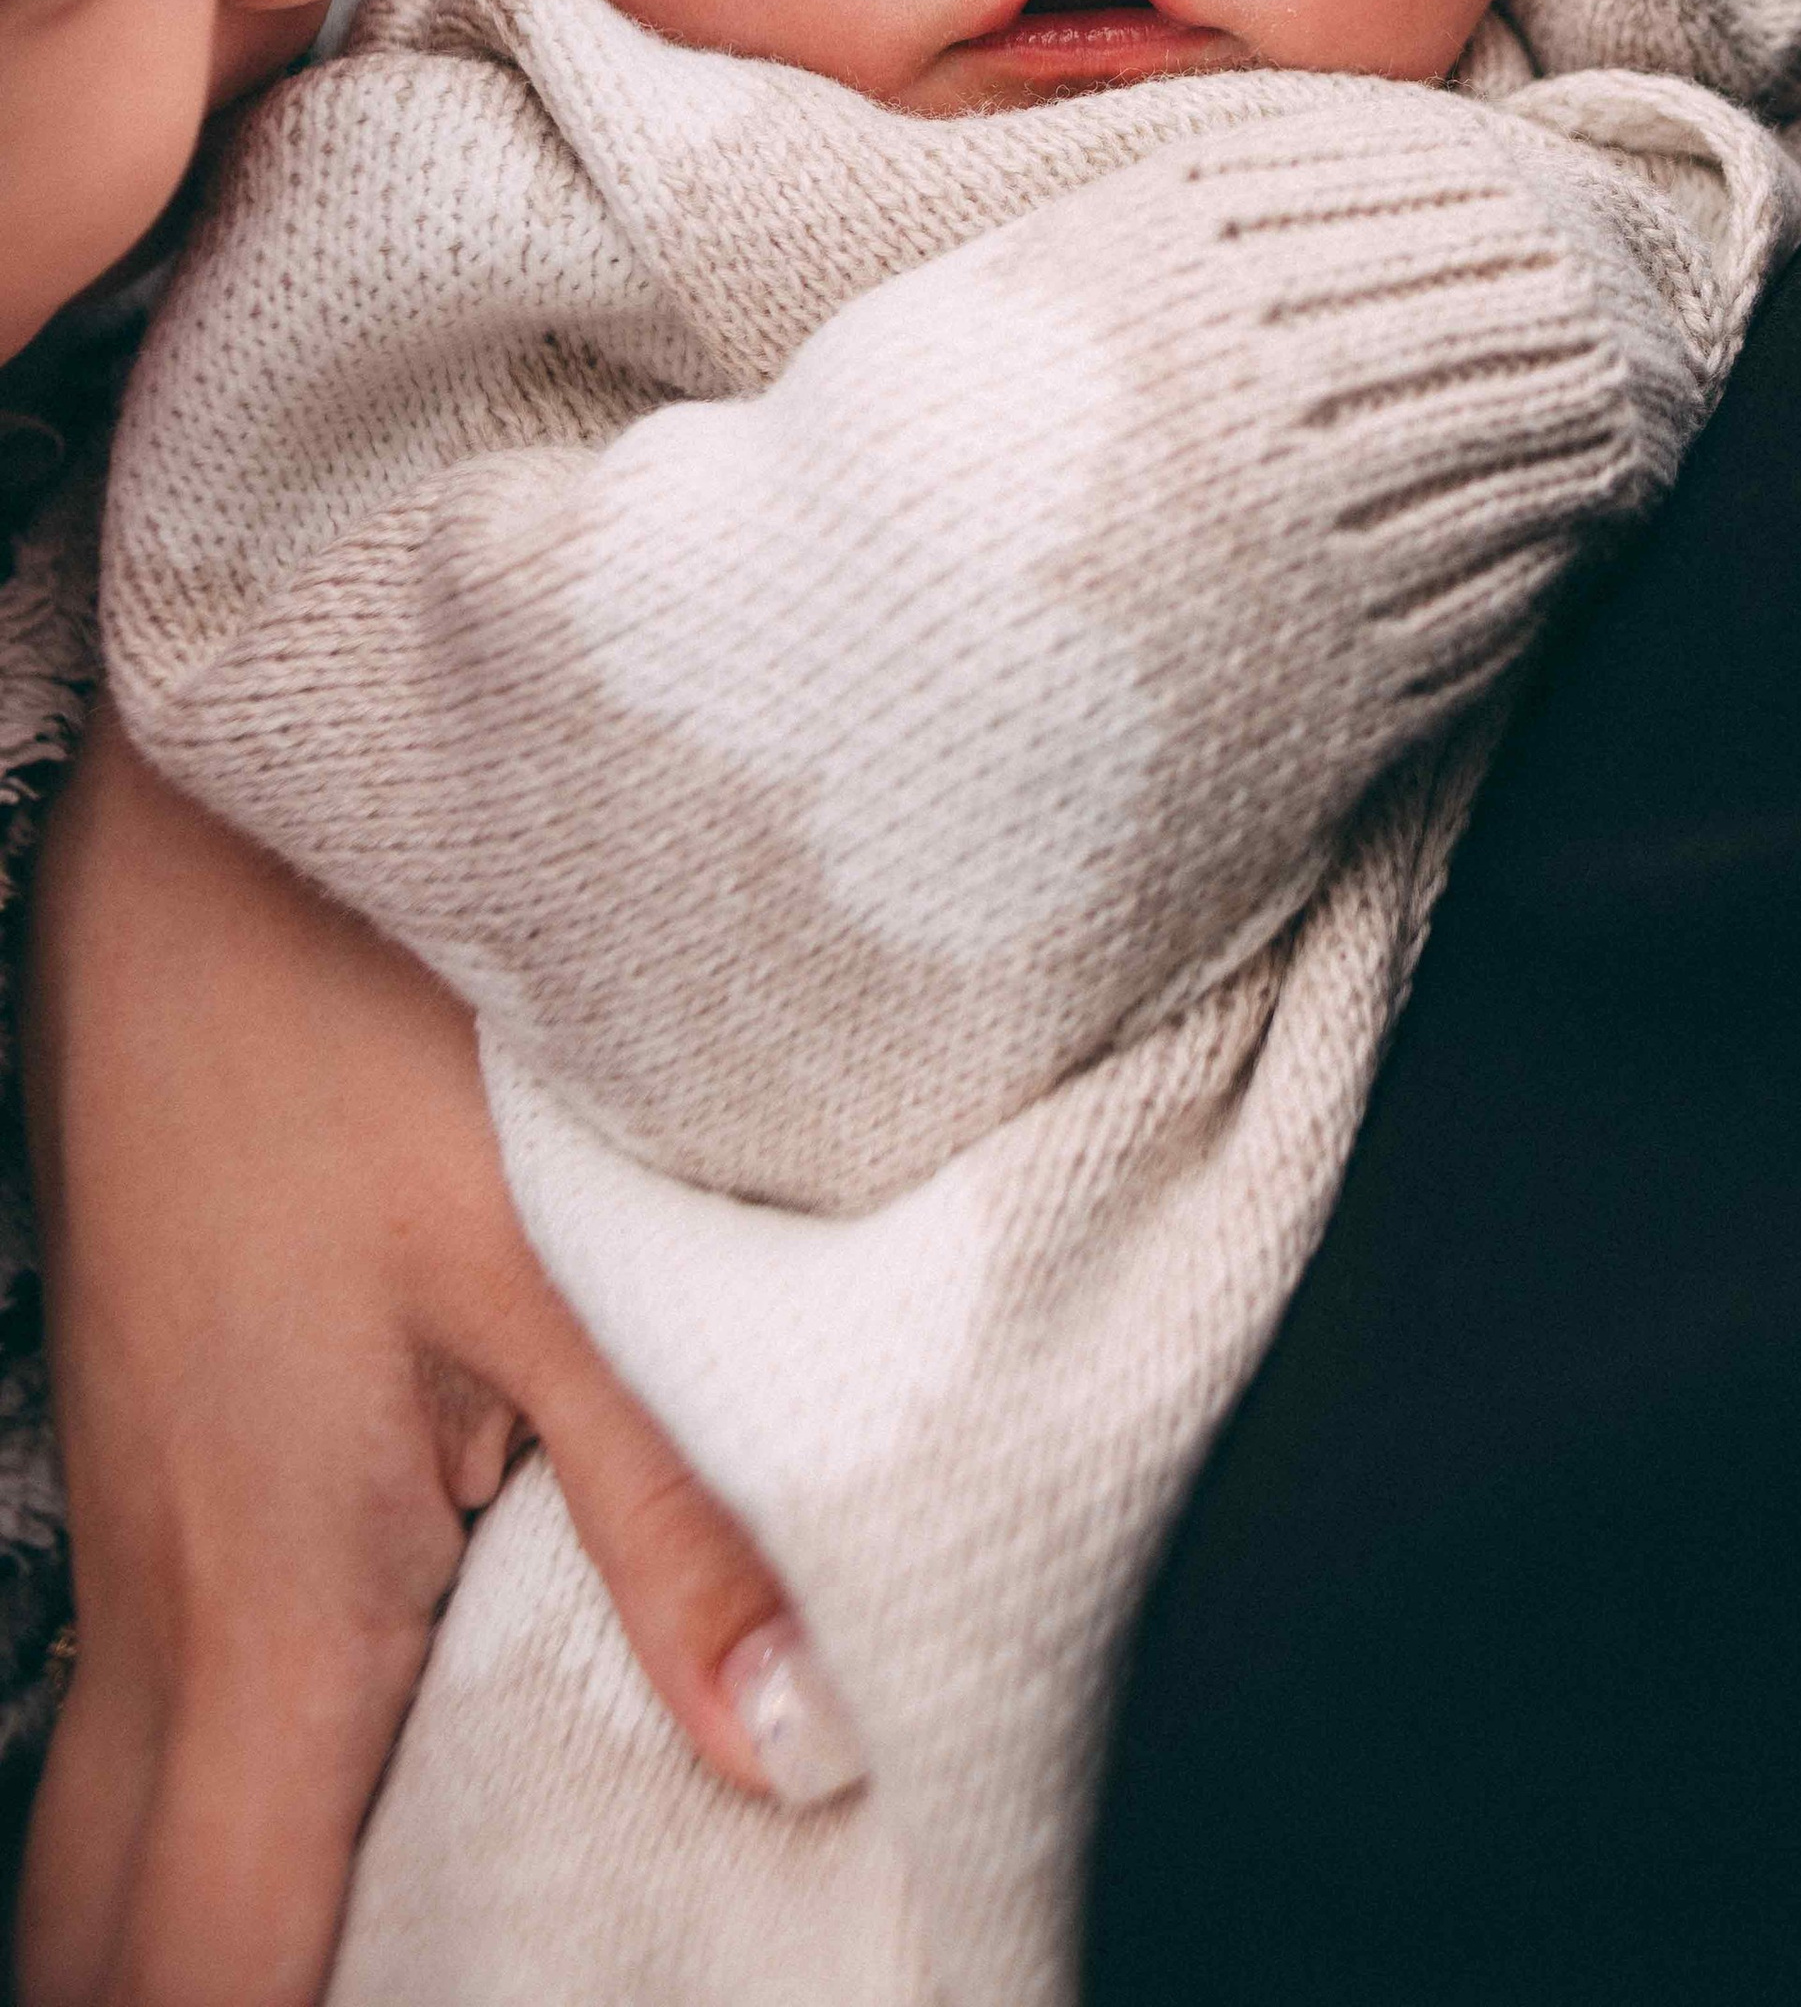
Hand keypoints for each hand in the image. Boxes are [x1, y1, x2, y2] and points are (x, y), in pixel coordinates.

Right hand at [14, 720, 845, 2006]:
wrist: (208, 823)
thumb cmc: (380, 1020)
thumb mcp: (566, 1266)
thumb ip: (682, 1522)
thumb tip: (793, 1759)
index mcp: (269, 1604)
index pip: (208, 1972)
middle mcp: (162, 1592)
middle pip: (101, 1937)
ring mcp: (131, 1503)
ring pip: (94, 1822)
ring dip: (180, 1925)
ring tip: (344, 1965)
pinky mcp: (152, 1423)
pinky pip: (131, 1696)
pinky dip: (185, 1803)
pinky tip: (306, 1781)